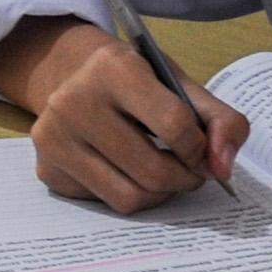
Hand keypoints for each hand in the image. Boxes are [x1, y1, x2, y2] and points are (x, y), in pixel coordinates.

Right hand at [0, 17, 247, 212]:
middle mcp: (73, 100)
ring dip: (161, 194)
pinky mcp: (47, 170)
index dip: (200, 147)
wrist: (71, 75)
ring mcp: (54, 139)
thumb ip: (217, 120)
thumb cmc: (134, 81)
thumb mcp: (177, 83)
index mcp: (112, 68)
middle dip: (185, 178)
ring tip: (166, 174)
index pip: (175, 124)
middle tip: (192, 171)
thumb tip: (223, 168)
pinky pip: (105, 204)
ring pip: (129, 197)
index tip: (203, 151)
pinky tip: (128, 171)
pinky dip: (129, 194)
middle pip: (153, 170)